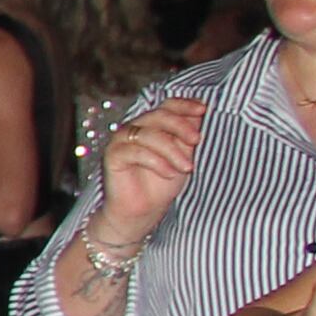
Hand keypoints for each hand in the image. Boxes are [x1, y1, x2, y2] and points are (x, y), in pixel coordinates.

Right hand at [95, 96, 206, 244]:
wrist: (142, 211)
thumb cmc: (162, 183)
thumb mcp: (184, 155)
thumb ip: (188, 135)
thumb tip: (201, 112)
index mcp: (152, 125)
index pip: (166, 105)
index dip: (184, 105)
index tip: (203, 110)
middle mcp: (134, 129)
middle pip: (158, 115)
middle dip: (180, 127)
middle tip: (197, 140)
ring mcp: (121, 141)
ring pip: (149, 134)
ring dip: (172, 151)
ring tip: (187, 168)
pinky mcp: (112, 156)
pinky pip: (136, 151)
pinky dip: (157, 162)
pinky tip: (169, 174)